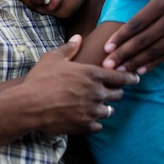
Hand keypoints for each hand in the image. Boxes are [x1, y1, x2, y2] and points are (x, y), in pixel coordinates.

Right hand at [24, 35, 138, 134]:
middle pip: (117, 95)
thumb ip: (69, 48)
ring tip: (94, 106)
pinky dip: (93, 122)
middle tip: (107, 92)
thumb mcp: (52, 58)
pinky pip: (98, 126)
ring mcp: (92, 110)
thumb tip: (78, 38)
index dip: (129, 77)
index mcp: (92, 74)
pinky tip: (85, 118)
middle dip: (114, 92)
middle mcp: (96, 92)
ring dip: (103, 108)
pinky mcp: (85, 125)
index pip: (120, 77)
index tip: (134, 79)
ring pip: (108, 111)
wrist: (29, 105)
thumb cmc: (40, 79)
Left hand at [103, 0, 163, 73]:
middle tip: (108, 65)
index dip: (121, 36)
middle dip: (125, 54)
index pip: (138, 23)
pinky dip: (154, 63)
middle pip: (145, 40)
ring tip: (120, 71)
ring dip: (138, 62)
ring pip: (157, 50)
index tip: (106, 48)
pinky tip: (140, 70)